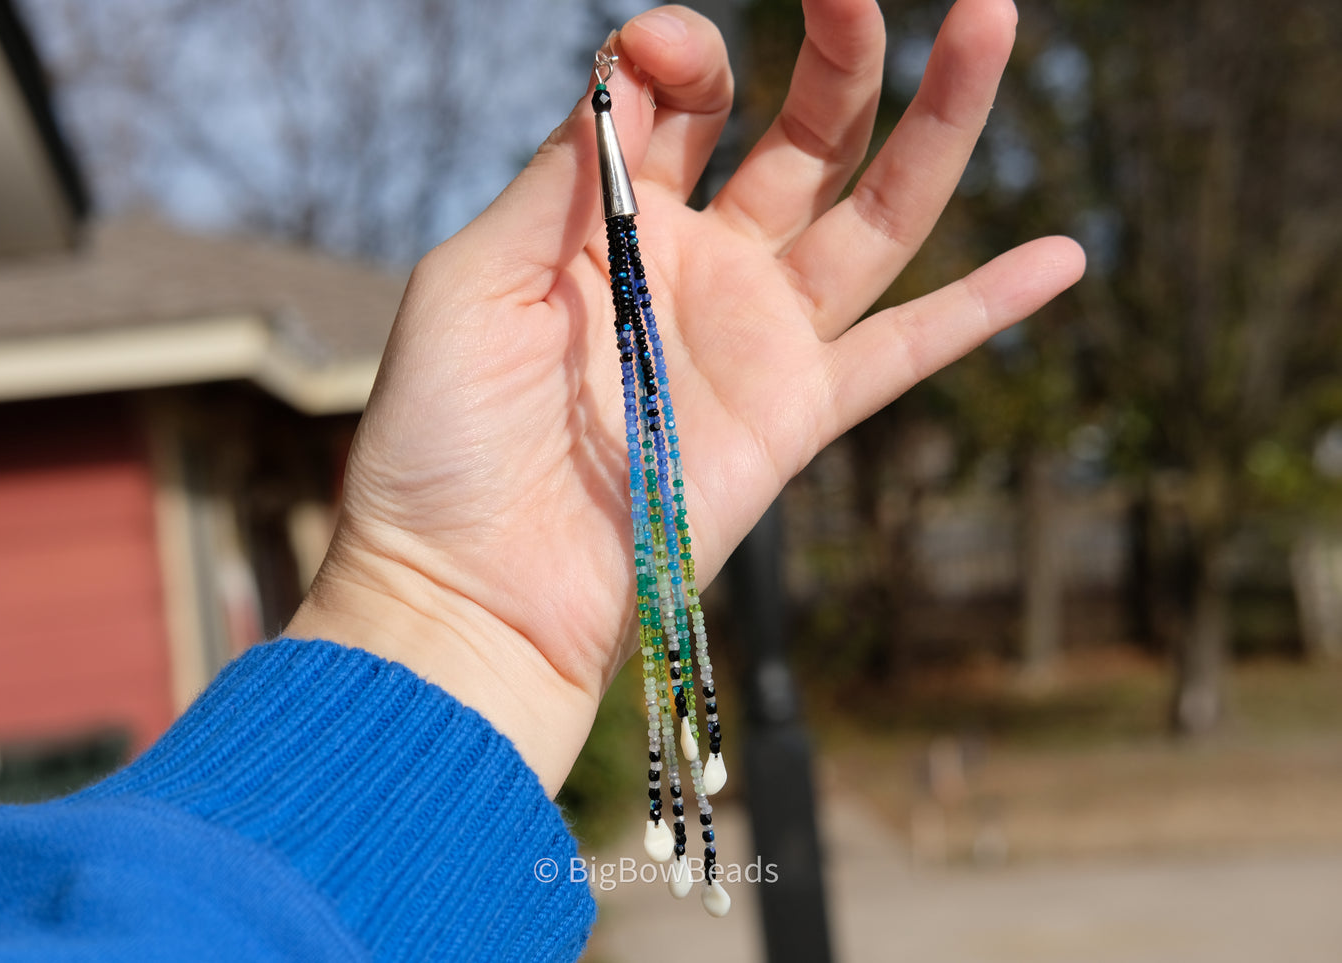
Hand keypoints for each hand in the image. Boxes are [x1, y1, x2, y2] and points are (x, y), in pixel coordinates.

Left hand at [285, 0, 1083, 792]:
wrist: (469, 587)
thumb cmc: (441, 437)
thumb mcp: (474, 278)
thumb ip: (559, 175)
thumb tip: (635, 68)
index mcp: (608, 219)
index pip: (677, 100)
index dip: (680, 53)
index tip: (664, 55)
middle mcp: (698, 263)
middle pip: (798, 133)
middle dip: (833, 49)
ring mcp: (755, 336)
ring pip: (875, 212)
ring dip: (938, 119)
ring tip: (990, 18)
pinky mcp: (797, 414)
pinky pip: (908, 351)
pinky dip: (988, 309)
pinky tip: (1064, 255)